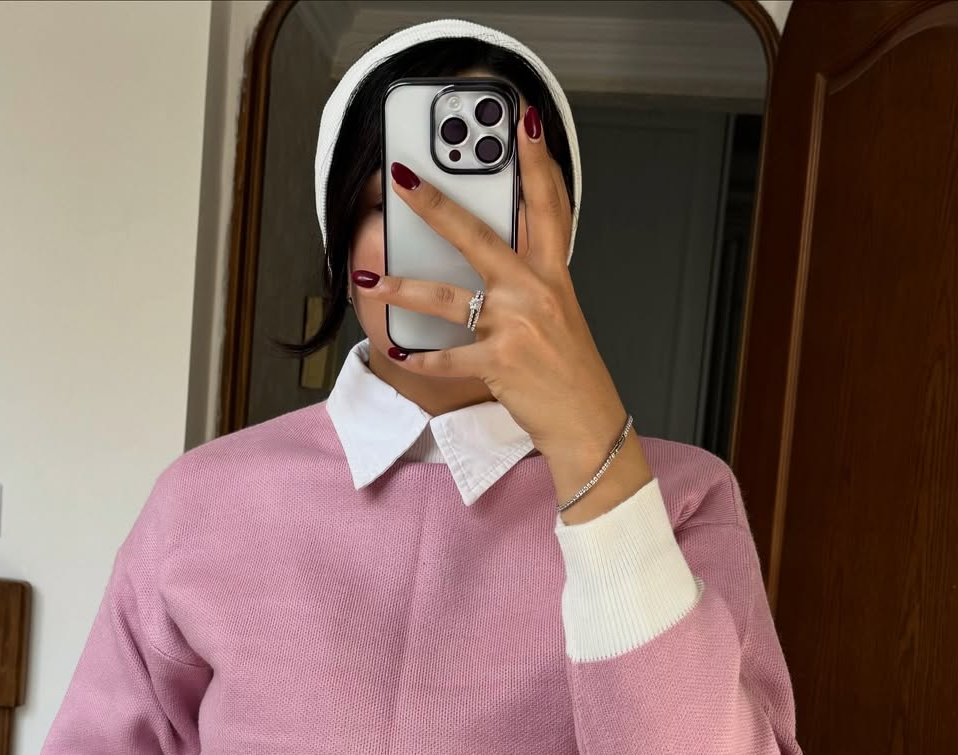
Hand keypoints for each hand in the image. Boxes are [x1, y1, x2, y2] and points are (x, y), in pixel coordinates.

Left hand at [367, 106, 652, 517]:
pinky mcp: (499, 362)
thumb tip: (497, 260)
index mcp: (554, 277)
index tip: (524, 122)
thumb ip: (532, 283)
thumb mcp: (562, 316)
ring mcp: (516, 327)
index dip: (538, 161)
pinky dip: (422, 360)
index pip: (550, 206)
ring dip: (404, 288)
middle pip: (479, 237)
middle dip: (437, 205)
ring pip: (448, 299)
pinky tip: (399, 353)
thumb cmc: (572, 374)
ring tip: (372, 281)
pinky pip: (448, 358)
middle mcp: (536, 294)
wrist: (589, 424)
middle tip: (404, 179)